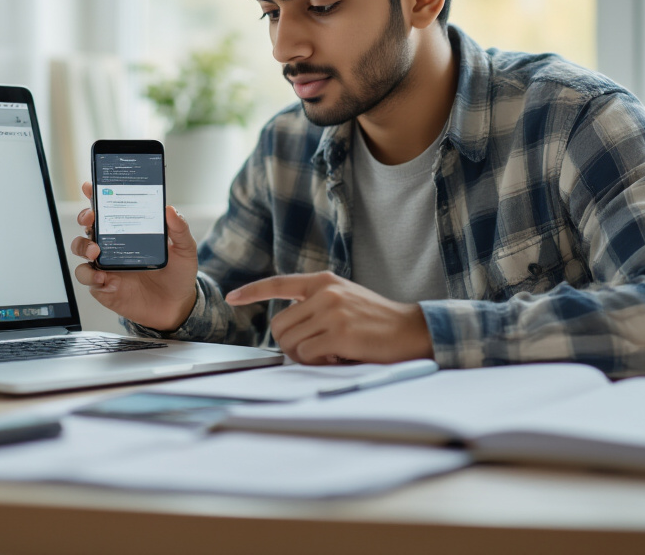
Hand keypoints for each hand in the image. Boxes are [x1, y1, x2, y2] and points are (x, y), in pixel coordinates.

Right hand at [70, 181, 198, 331]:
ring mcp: (106, 264)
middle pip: (88, 225)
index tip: (90, 186)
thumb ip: (180, 230)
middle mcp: (114, 244)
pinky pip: (87, 277)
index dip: (95, 195)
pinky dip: (89, 275)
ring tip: (96, 251)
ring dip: (83, 245)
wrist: (176, 306)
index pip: (109, 208)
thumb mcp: (185, 249)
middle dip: (85, 217)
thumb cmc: (178, 274)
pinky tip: (102, 277)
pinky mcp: (103, 285)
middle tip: (91, 218)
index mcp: (129, 230)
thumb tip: (170, 209)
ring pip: (81, 248)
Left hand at [225, 272, 433, 364]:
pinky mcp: (340, 333)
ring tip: (329, 354)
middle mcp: (325, 292)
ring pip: (291, 342)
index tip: (232, 298)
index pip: (278, 283)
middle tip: (312, 352)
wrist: (412, 329)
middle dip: (289, 344)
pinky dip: (317, 363)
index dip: (252, 292)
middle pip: (279, 325)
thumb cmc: (376, 320)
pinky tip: (336, 358)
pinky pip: (308, 354)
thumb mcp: (344, 298)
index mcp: (323, 281)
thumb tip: (285, 328)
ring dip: (304, 356)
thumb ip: (315, 304)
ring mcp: (332, 311)